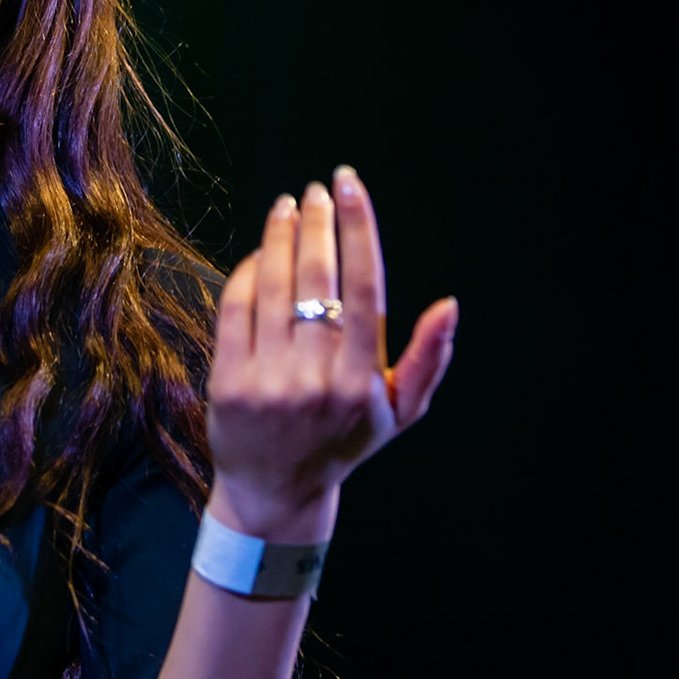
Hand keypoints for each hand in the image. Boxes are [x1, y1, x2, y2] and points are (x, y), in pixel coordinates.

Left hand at [206, 166, 457, 541]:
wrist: (276, 492)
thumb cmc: (345, 441)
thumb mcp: (400, 412)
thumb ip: (428, 357)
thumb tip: (450, 305)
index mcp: (363, 380)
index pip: (363, 287)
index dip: (357, 229)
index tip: (351, 186)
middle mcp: (316, 379)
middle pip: (316, 276)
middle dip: (318, 221)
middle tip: (319, 188)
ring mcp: (268, 381)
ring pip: (274, 285)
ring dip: (281, 235)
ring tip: (289, 206)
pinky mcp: (228, 383)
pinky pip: (236, 308)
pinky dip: (249, 272)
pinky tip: (261, 251)